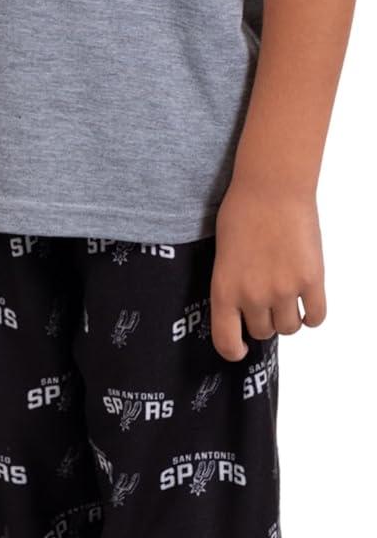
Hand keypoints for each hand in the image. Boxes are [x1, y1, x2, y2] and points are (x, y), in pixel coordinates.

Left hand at [210, 177, 326, 360]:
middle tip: (267, 303)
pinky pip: (316, 316)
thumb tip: (244, 310)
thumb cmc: (243, 211)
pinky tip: (307, 302)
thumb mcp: (223, 255)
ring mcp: (284, 290)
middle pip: (262, 332)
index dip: (233, 351)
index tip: (239, 349)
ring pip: (289, 328)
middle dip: (264, 322)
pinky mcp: (311, 280)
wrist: (272, 186)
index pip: (226, 341)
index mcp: (224, 290)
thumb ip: (232, 285)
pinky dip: (312, 315)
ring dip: (288, 319)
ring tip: (287, 299)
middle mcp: (253, 295)